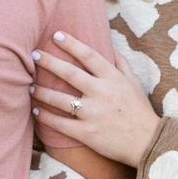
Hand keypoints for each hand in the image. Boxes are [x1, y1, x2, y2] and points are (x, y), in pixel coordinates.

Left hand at [31, 31, 161, 166]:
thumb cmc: (140, 111)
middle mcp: (101, 93)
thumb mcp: (134, 83)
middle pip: (69, 73)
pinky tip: (36, 111)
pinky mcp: (87, 133)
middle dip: (49, 62)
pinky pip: (60, 123)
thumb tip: (110, 45)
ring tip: (29, 87)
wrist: (147, 143)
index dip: (71, 44)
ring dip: (41, 92)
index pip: (89, 55)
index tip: (56, 36)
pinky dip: (46, 117)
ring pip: (60, 99)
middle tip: (34, 55)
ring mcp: (93, 113)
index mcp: (113, 79)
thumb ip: (121, 63)